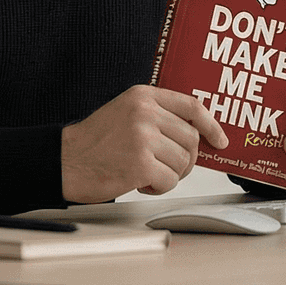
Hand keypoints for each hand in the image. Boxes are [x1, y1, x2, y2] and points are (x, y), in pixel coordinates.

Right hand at [61, 85, 228, 203]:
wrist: (65, 161)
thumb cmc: (95, 142)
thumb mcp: (126, 113)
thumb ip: (158, 116)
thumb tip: (197, 136)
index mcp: (143, 96)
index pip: (192, 106)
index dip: (211, 125)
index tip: (220, 140)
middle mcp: (145, 113)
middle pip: (191, 139)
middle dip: (184, 159)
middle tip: (165, 166)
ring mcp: (143, 137)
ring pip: (183, 162)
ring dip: (169, 174)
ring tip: (145, 172)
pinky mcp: (141, 164)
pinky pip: (170, 181)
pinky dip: (158, 187)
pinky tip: (139, 182)